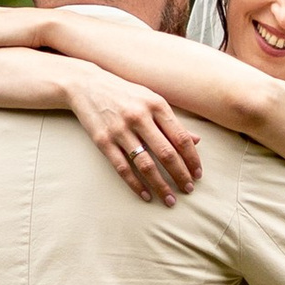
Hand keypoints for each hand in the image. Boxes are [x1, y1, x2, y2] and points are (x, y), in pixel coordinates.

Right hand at [64, 66, 202, 203]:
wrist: (86, 85)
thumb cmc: (124, 93)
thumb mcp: (150, 99)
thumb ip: (171, 121)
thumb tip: (196, 141)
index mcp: (156, 105)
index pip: (180, 138)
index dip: (192, 159)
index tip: (198, 174)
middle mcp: (139, 117)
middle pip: (166, 153)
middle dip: (180, 175)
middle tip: (189, 190)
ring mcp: (120, 130)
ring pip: (146, 164)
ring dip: (161, 185)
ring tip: (170, 199)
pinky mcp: (103, 141)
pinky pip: (123, 168)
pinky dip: (136, 184)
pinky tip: (146, 195)